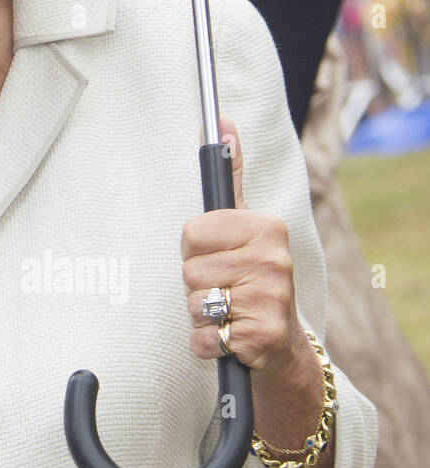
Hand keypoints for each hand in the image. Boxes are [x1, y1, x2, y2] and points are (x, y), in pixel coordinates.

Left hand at [181, 117, 333, 467]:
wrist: (279, 345)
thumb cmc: (250, 276)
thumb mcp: (243, 223)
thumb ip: (232, 175)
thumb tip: (223, 122)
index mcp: (266, 227)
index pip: (191, 232)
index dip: (194, 250)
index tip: (217, 256)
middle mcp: (275, 260)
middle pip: (189, 268)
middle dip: (197, 283)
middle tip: (225, 289)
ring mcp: (271, 299)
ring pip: (194, 302)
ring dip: (201, 314)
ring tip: (228, 312)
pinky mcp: (262, 336)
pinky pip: (204, 337)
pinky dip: (206, 344)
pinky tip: (228, 339)